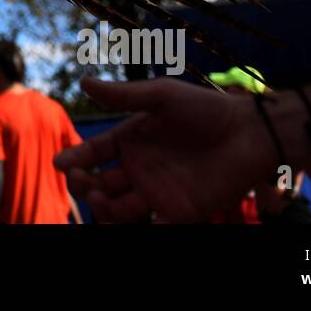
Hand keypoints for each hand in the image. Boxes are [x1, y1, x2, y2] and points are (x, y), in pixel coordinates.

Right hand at [54, 77, 274, 222]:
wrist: (250, 134)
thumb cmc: (207, 109)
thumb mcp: (162, 96)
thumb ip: (123, 95)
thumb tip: (83, 81)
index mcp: (132, 140)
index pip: (94, 153)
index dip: (75, 158)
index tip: (61, 163)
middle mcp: (140, 169)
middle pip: (99, 184)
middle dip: (83, 185)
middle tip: (80, 180)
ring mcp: (158, 193)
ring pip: (118, 210)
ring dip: (103, 210)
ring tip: (101, 200)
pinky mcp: (180, 214)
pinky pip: (153, 227)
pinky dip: (136, 228)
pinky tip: (124, 222)